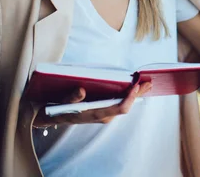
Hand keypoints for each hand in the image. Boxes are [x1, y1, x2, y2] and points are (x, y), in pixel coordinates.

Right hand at [33, 82, 151, 126]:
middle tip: (149, 83)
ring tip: (146, 84)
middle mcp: (102, 116)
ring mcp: (103, 114)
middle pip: (126, 106)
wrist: (50, 116)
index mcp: (95, 114)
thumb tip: (81, 90)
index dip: (130, 98)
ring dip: (135, 95)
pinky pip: (119, 103)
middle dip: (138, 95)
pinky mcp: (102, 110)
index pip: (119, 109)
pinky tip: (134, 87)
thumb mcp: (61, 102)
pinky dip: (128, 95)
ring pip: (124, 105)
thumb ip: (71, 98)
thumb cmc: (57, 108)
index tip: (136, 86)